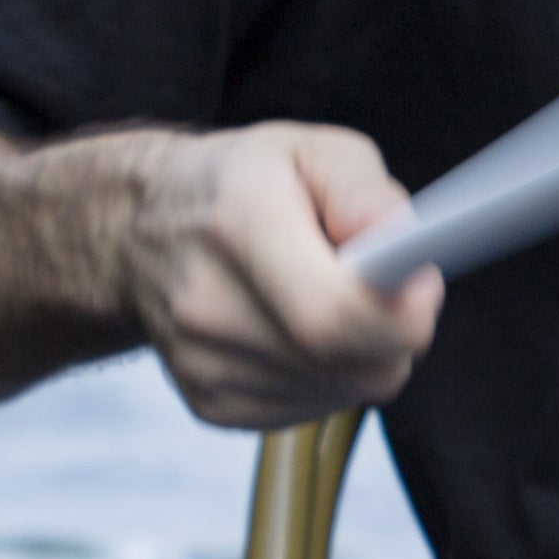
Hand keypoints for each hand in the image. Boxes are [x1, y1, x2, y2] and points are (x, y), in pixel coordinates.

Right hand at [117, 122, 441, 430]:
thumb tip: (401, 241)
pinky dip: (329, 375)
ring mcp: (204, 364)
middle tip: (390, 287)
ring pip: (343, 392)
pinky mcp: (211, 404)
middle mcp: (208, 304)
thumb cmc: (242, 184)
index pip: (334, 314)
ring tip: (332, 299)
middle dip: (396, 332)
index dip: (400, 314)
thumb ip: (364, 191)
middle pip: (351, 364)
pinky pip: (312, 408)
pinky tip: (302, 332)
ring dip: (364, 354)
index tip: (421, 282)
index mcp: (237, 225)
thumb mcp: (309, 150)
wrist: (137, 232)